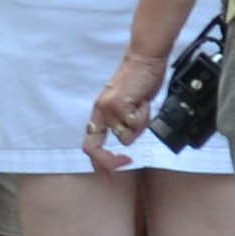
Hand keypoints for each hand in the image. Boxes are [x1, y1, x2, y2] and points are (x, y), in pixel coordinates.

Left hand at [80, 47, 169, 172]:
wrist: (144, 58)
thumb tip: (126, 143)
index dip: (97, 163)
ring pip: (125, 138)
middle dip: (111, 162)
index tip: (108, 177)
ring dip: (138, 128)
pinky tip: (144, 102)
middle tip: (126, 162)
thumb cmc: (140, 79)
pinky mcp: (119, 105)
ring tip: (142, 107)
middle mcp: (100, 111)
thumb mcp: (127, 104)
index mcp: (99, 111)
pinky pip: (134, 126)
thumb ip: (123, 122)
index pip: (89, 143)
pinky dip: (144, 118)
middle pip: (96, 149)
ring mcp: (108, 109)